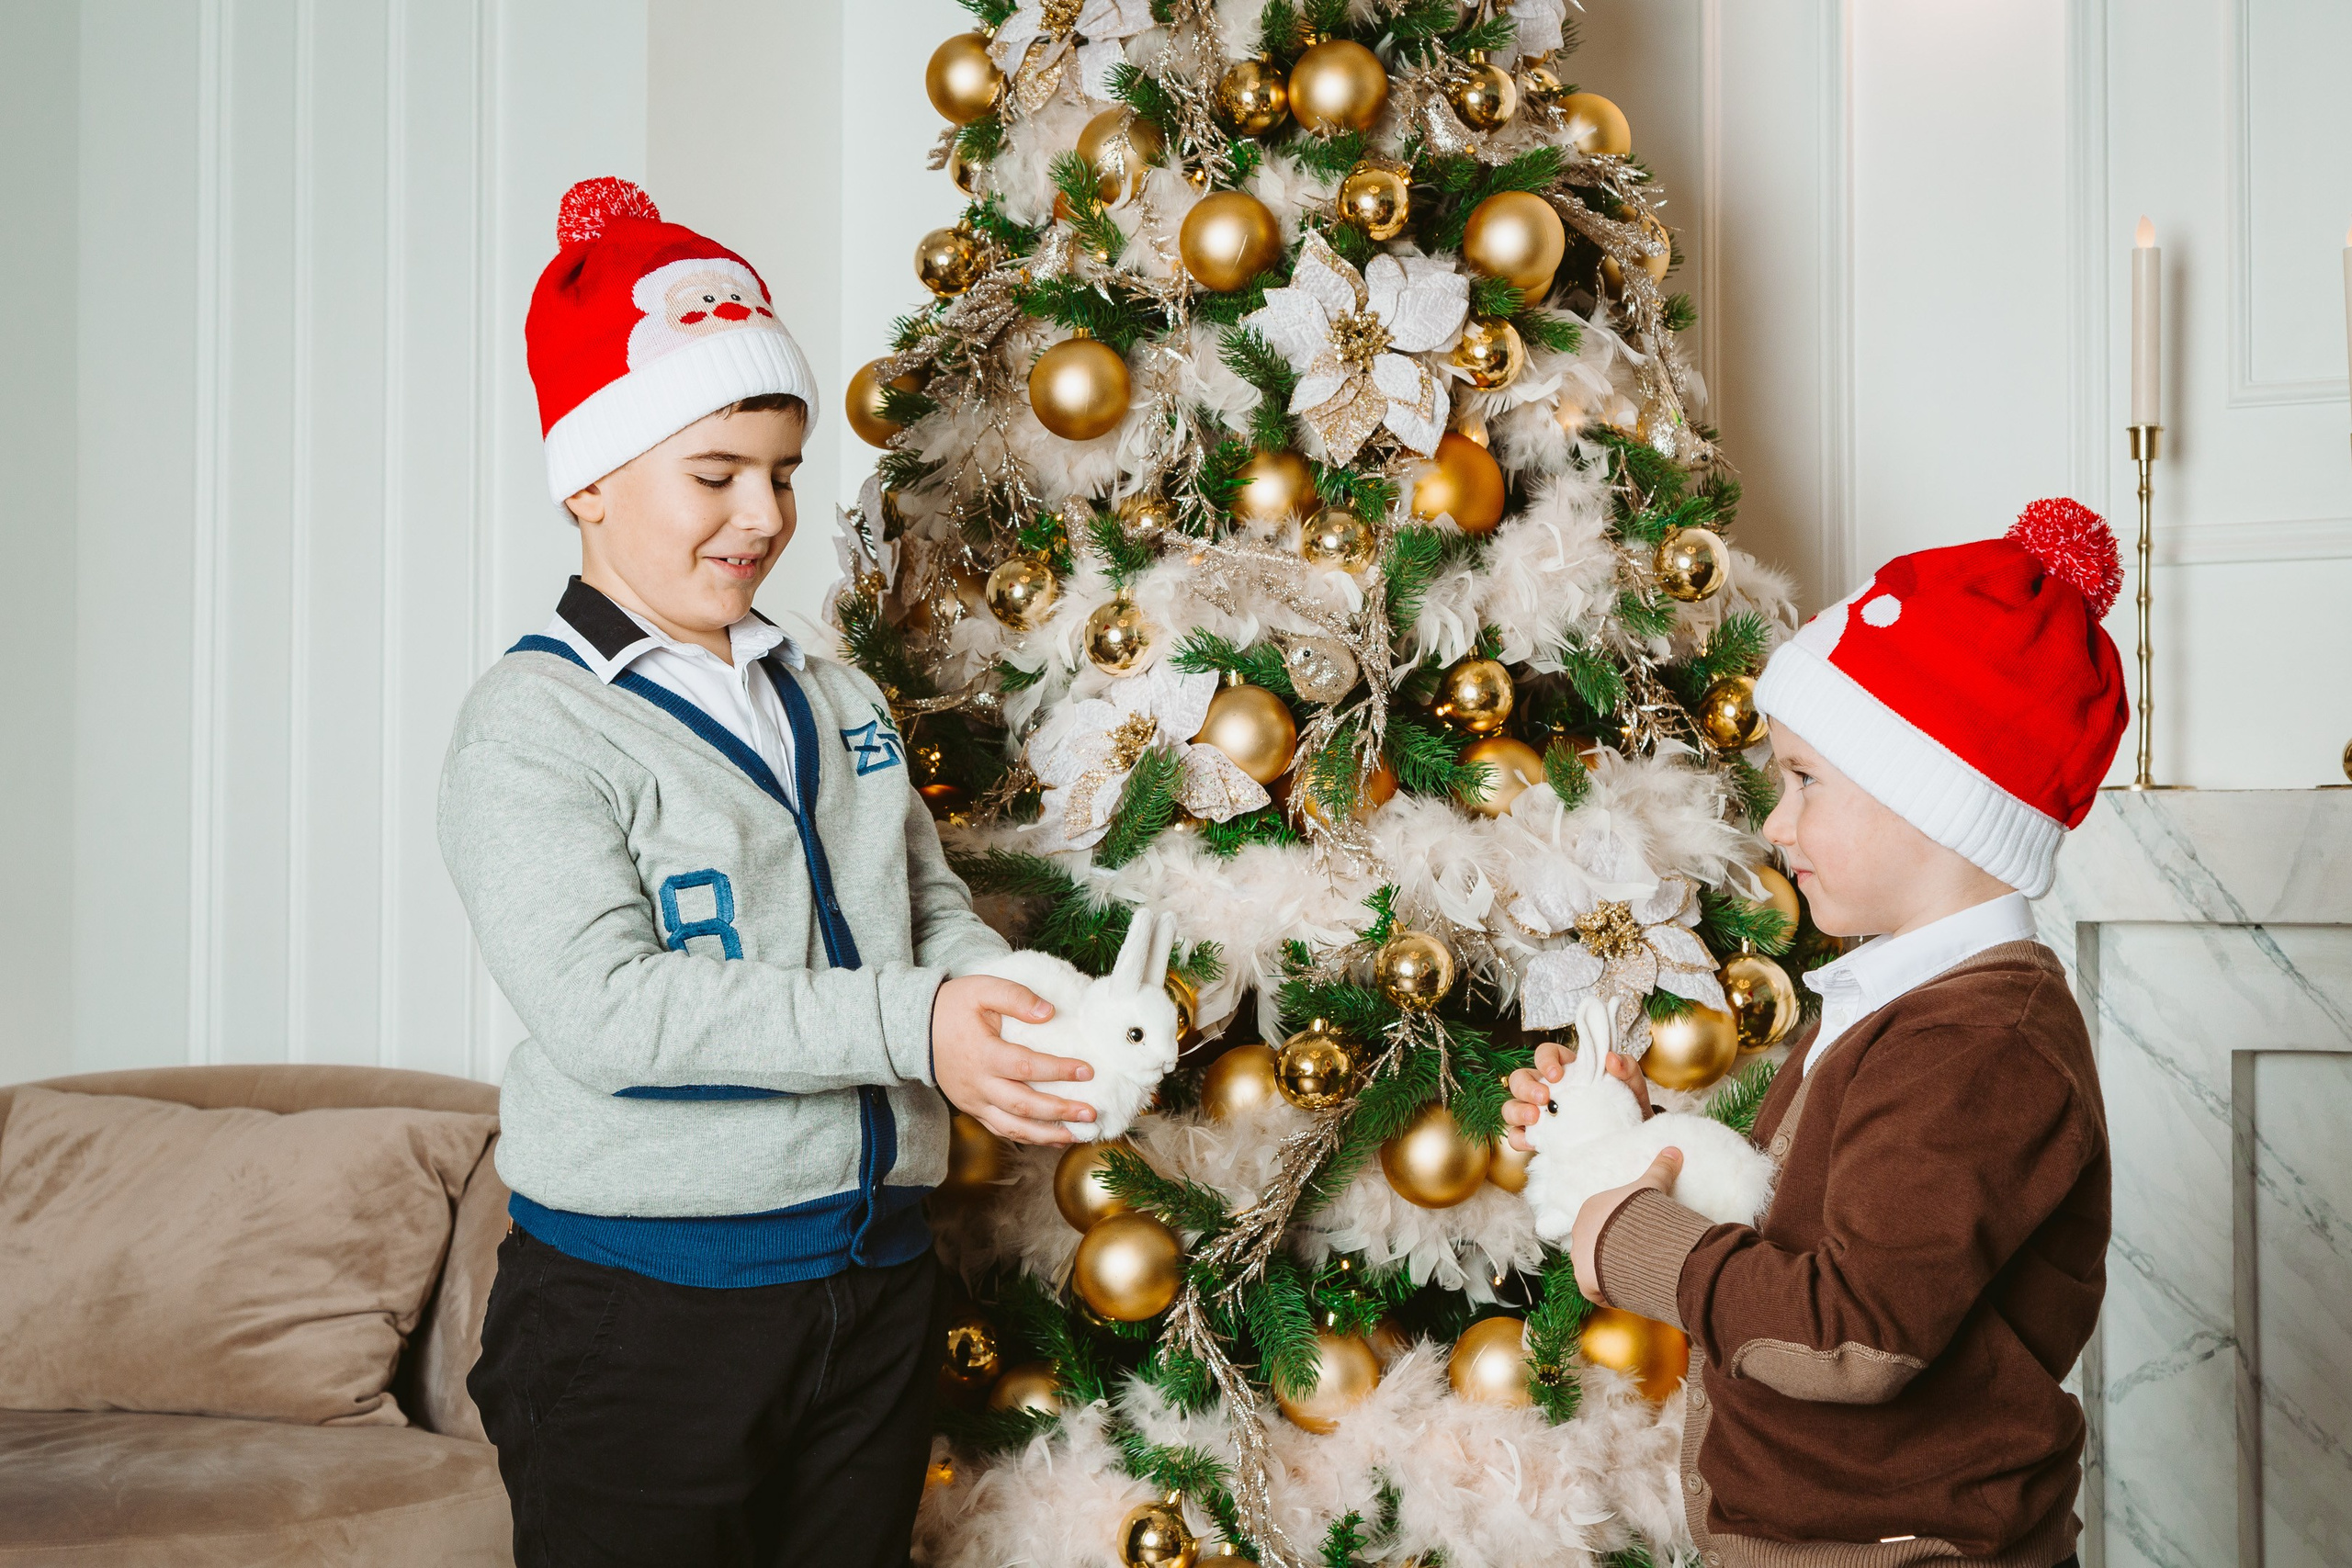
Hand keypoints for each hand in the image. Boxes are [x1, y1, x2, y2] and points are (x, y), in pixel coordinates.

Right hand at [929, 976, 1095, 1145]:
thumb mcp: (982, 989)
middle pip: (1023, 1105)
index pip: (1026, 1067)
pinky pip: (1001, 1129)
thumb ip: (1016, 997)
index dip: (1058, 1071)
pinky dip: (1028, 1138)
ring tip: (1077, 1135)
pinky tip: (1052, 1139)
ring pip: (1012, 1127)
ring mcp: (974, 1100)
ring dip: (1047, 1134)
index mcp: (982, 1053)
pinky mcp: (972, 1109)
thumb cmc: (953, 1006)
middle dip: (1059, 1112)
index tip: (1087, 1071)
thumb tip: (1048, 1012)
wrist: (916, 1029)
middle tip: (1090, 1113)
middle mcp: (978, 1083)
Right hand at [1500, 1040, 1654, 1150]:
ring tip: (1534, 1118)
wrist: (1631, 1144)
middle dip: (1526, 1086)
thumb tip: (1611, 1059)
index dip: (1545, 1060)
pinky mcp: (1539, 1138)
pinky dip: (1519, 1138)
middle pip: (1520, 1078)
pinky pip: (1517, 1135)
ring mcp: (1540, 1114)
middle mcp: (1548, 1090)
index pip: (1545, 1054)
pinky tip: (1533, 1142)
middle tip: (1543, 1098)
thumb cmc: (1627, 1109)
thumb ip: (1627, 1068)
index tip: (1556, 1074)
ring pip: (1511, 1105)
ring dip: (1517, 1110)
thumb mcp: (1632, 1087)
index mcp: (1567, 1070)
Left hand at [1570, 1147, 1681, 1302]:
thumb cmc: (1639, 1212)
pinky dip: (1609, 1292)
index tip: (1634, 1235)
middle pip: (1597, 1243)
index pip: (1602, 1220)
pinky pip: (1596, 1289)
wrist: (1633, 1244)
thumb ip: (1660, 1169)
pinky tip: (1627, 1290)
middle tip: (1638, 1256)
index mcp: (1590, 1210)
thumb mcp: (1650, 1188)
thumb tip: (1673, 1149)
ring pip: (1594, 1267)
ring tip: (1634, 1273)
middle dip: (1613, 1250)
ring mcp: (1579, 1259)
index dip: (1619, 1228)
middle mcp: (1578, 1233)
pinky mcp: (1584, 1282)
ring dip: (1610, 1271)